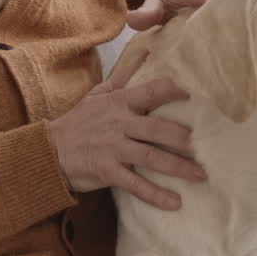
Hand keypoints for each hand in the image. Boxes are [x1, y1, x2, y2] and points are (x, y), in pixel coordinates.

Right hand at [47, 51, 205, 209]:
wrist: (51, 149)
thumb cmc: (80, 120)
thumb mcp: (99, 93)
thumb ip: (124, 75)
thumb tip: (145, 52)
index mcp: (120, 102)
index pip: (152, 92)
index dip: (174, 91)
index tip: (196, 94)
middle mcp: (120, 124)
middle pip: (158, 129)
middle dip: (183, 138)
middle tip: (205, 146)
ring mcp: (114, 148)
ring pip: (152, 157)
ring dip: (178, 167)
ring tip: (201, 175)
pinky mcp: (108, 171)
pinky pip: (136, 184)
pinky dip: (155, 194)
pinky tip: (175, 203)